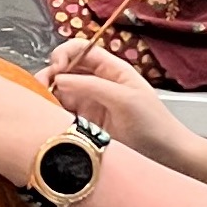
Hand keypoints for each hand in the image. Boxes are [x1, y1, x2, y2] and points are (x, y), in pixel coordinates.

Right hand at [40, 39, 195, 168]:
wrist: (166, 156)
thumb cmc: (154, 124)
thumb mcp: (125, 99)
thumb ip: (92, 86)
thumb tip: (59, 78)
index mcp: (110, 70)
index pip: (80, 50)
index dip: (64, 53)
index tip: (56, 67)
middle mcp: (97, 83)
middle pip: (64, 69)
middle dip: (50, 74)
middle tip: (41, 88)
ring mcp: (89, 103)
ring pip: (59, 91)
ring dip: (47, 94)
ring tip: (41, 104)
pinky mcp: (83, 124)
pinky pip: (61, 113)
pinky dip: (50, 113)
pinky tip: (46, 117)